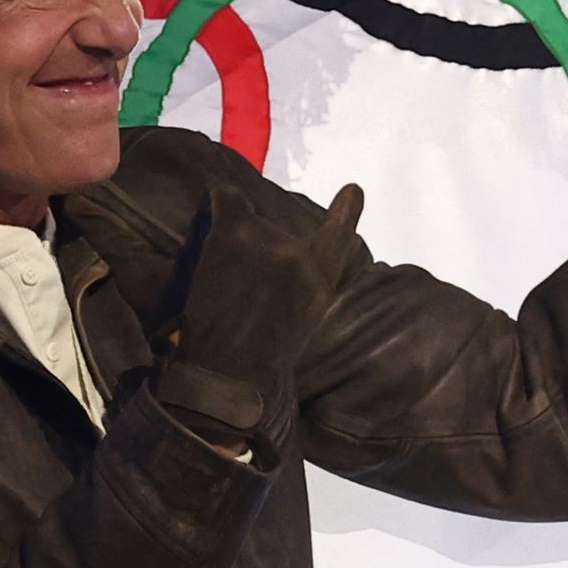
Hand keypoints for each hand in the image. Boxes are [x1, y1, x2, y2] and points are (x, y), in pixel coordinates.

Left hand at [153, 183, 363, 455]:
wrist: (227, 378)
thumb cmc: (260, 364)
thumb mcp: (300, 324)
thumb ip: (302, 288)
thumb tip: (288, 270)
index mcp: (320, 279)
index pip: (338, 234)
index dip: (345, 211)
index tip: (352, 190)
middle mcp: (299, 255)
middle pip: (278, 233)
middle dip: (259, 252)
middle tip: (238, 285)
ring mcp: (267, 241)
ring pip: (248, 225)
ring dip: (235, 244)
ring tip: (219, 279)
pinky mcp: (232, 234)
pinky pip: (227, 200)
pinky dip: (222, 201)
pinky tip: (215, 203)